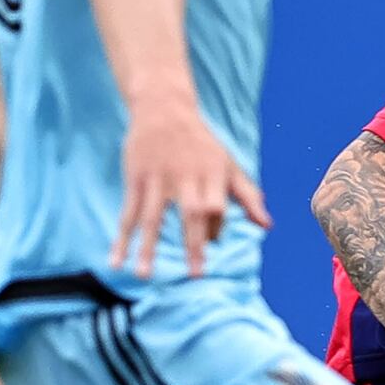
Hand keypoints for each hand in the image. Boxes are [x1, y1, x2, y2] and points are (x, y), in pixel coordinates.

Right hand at [114, 101, 271, 277]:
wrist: (163, 108)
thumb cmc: (201, 144)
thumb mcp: (227, 164)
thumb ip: (247, 196)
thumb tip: (267, 226)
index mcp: (210, 173)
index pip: (216, 206)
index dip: (216, 225)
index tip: (212, 243)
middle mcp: (184, 176)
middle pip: (190, 213)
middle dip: (194, 244)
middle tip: (197, 276)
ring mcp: (157, 178)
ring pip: (152, 217)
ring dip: (147, 247)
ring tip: (142, 276)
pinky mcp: (136, 179)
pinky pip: (128, 214)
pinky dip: (121, 239)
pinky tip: (116, 261)